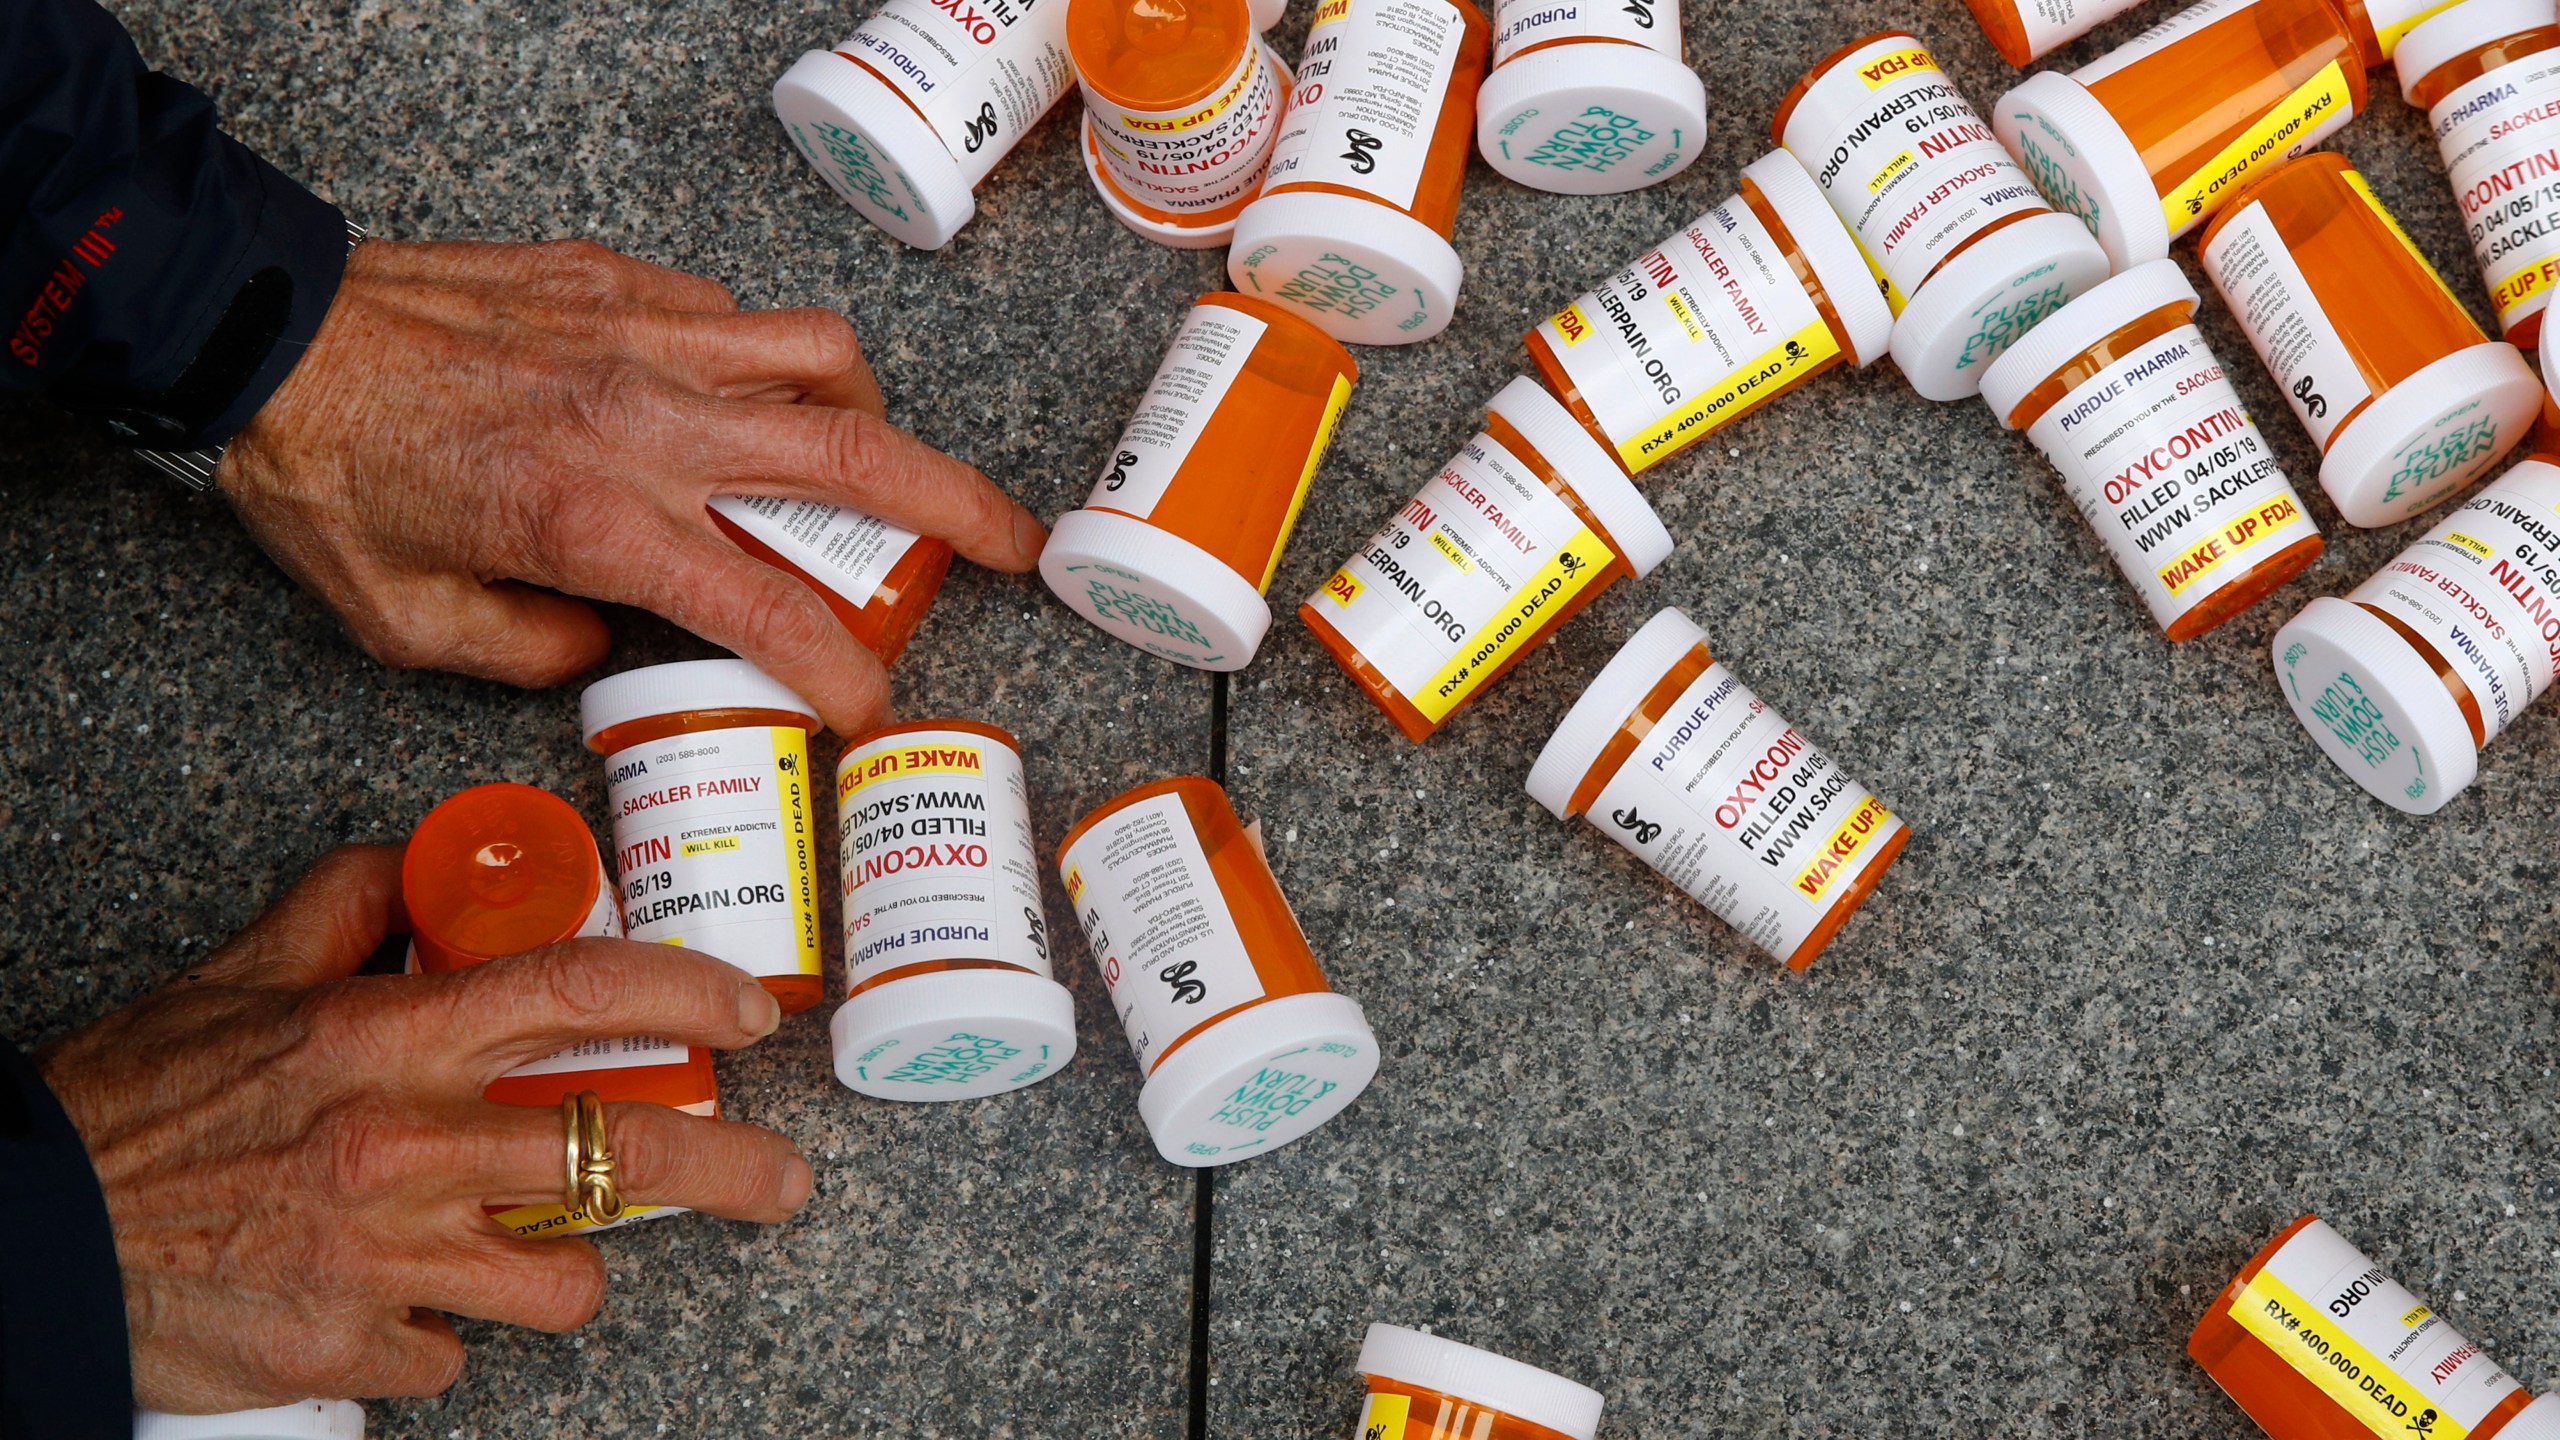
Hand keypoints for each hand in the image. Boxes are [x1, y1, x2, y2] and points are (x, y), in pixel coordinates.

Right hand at [36, 846, 811, 1411]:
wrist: (31, 1237)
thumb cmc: (133, 1104)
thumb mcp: (236, 977)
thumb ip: (345, 906)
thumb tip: (425, 862)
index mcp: (387, 1038)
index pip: (580, 993)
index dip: (688, 994)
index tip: (748, 1012)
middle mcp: (406, 1145)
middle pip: (626, 1151)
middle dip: (736, 1168)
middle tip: (783, 1180)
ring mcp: (387, 1257)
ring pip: (566, 1273)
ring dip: (569, 1258)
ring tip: (539, 1243)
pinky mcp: (355, 1346)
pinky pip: (456, 1347)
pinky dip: (444, 1327)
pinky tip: (402, 1299)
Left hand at [217, 238, 1046, 733]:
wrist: (260, 338)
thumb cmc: (324, 479)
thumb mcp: (409, 625)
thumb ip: (533, 654)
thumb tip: (609, 648)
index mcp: (598, 520)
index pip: (769, 606)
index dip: (841, 669)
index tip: (871, 706)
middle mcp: (644, 420)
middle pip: (852, 460)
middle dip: (959, 510)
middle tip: (1014, 544)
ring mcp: (641, 335)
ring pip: (819, 359)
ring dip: (871, 418)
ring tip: (872, 463)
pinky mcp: (616, 281)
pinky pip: (737, 314)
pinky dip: (768, 360)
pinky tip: (739, 399)